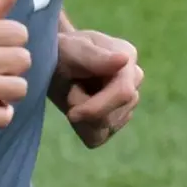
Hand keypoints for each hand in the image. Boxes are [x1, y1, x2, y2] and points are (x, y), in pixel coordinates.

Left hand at [50, 29, 141, 147]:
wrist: (52, 61)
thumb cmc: (60, 50)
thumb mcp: (69, 48)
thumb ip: (94, 56)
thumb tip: (124, 60)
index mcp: (127, 57)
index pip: (123, 93)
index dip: (97, 107)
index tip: (71, 114)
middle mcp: (134, 80)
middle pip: (113, 116)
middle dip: (84, 109)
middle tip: (68, 90)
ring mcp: (128, 101)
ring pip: (105, 128)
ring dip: (81, 117)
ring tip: (73, 93)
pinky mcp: (115, 120)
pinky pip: (98, 137)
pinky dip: (81, 128)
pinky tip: (76, 109)